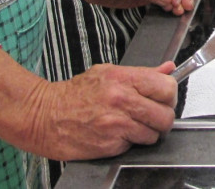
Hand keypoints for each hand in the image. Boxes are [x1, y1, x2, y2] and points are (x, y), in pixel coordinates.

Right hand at [25, 62, 177, 160]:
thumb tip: (168, 69)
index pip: (166, 86)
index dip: (169, 95)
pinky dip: (131, 143)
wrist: (45, 116)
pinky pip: (136, 146)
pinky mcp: (110, 144)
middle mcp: (121, 99)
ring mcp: (116, 123)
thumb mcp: (107, 73)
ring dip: (148, 133)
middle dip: (163, 117)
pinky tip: (118, 134)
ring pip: (154, 134)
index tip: (164, 98)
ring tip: (132, 126)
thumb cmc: (74, 94)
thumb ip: (141, 73)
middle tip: (152, 116)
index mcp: (122, 78)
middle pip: (166, 114)